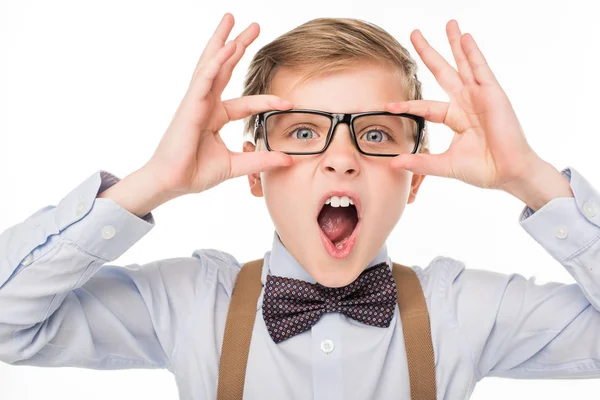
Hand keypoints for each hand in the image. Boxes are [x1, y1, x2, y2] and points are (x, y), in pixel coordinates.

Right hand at [143, 13, 292, 195]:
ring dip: (222, 41)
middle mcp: (206, 104)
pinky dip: (215, 62)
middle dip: (237, 45)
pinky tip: (227, 47)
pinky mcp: (189, 105)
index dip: (268, 101)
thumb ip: (261, 160)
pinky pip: (204, 79)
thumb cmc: (195, 172)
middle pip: (224, 68)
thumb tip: (289, 161)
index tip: (289, 102)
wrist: (173, 182)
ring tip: (232, 19)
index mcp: (215, 116)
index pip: (246, 103)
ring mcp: (196, 102)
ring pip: (211, 64)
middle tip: (254, 26)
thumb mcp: (236, 165)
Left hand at [386, 20, 541, 190]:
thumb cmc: (483, 170)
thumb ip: (419, 162)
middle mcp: (466, 103)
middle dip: (429, 53)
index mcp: (455, 118)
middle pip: (442, 72)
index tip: (388, 105)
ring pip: (463, 64)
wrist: (508, 173)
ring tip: (448, 23)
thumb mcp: (445, 164)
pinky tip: (465, 37)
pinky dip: (472, 52)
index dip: (407, 105)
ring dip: (455, 43)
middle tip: (414, 34)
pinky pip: (480, 69)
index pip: (426, 107)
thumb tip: (393, 163)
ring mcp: (479, 96)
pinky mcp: (492, 94)